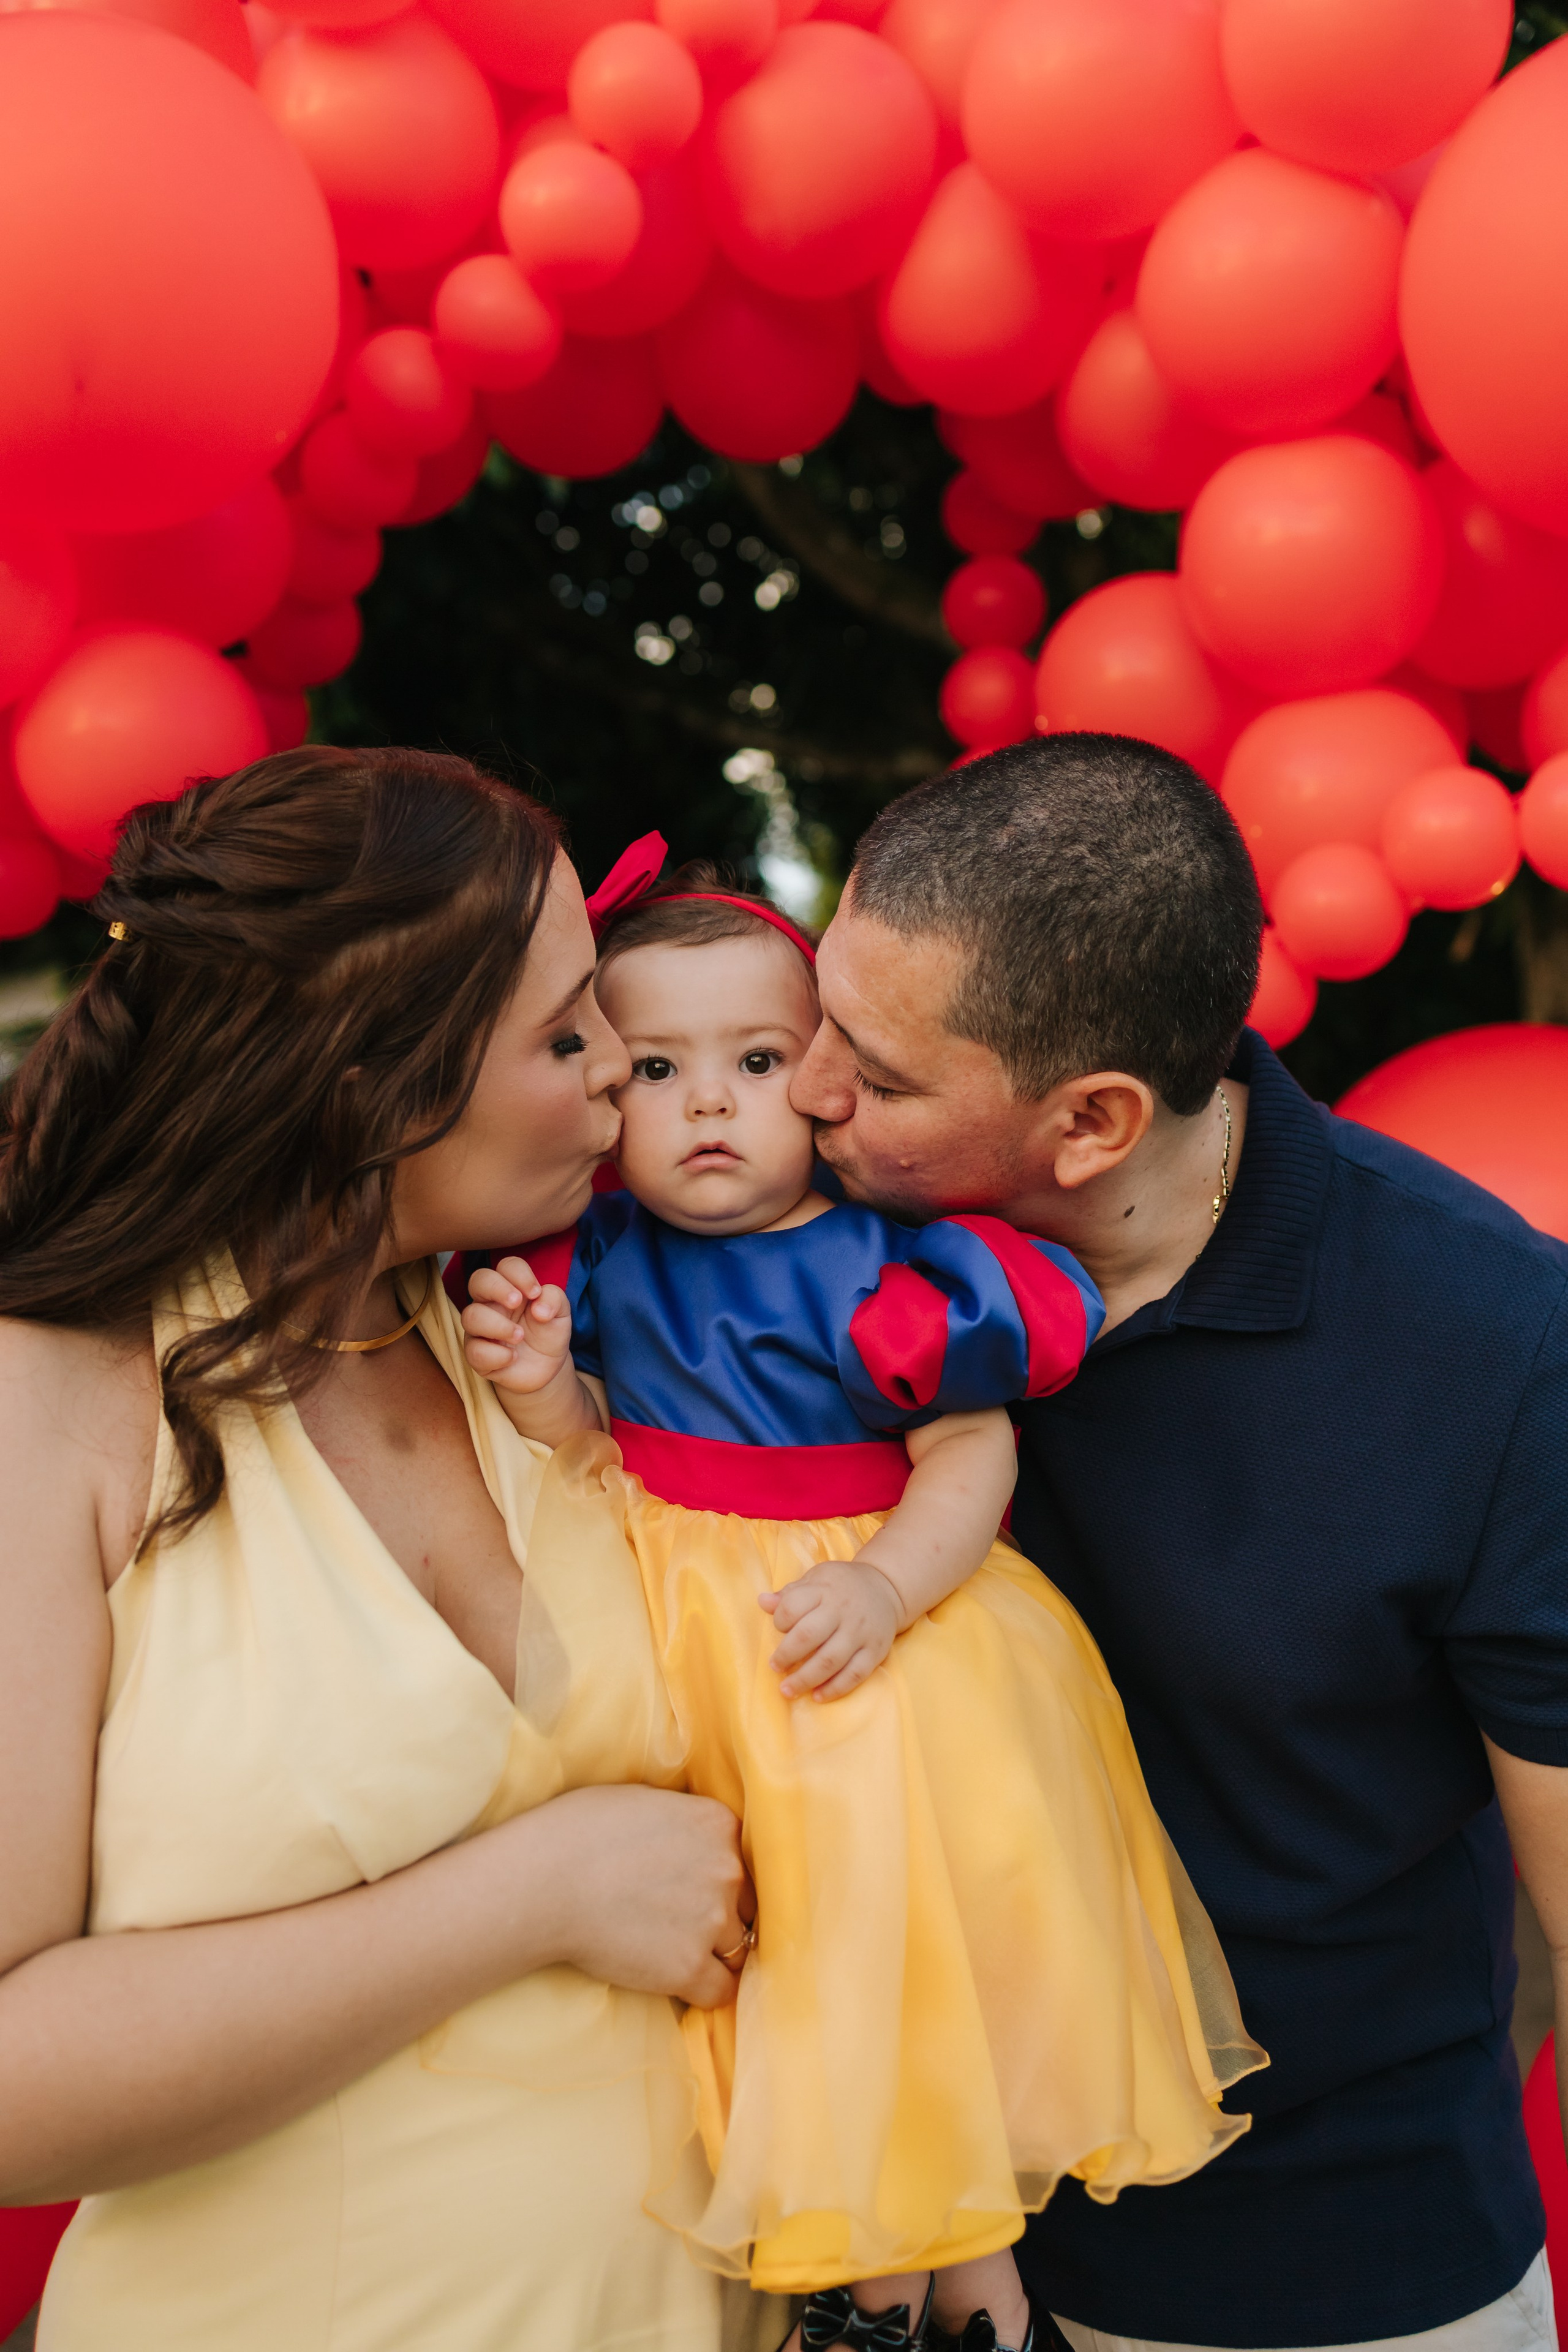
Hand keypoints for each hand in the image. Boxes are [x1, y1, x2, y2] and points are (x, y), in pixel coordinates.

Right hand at [462, 1257, 573, 1397]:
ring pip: (470, 1316)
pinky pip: (474, 1351)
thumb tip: (538, 1307)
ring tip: (519, 1336)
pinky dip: (496, 1355)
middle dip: (497, 1288)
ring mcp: (480, 1329)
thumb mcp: (561, 1313)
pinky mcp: (477, 1355)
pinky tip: (513, 1357)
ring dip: (497, 1325)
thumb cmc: (548, 1332)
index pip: (506, 1266)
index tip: (535, 1293)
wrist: (547, 1367)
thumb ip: (554, 1300)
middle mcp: (491, 1304)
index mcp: (511, 1288)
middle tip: (517, 1302)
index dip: (519, 1274)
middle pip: (478, 1280)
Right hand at [523, 1785, 753, 2011]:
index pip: (743, 1859)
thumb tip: (691, 1837)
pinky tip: (680, 1980)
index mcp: (718, 1823)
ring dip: (712, 1951)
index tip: (694, 1887)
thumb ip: (684, 1821)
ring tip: (671, 1949)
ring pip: (737, 1948)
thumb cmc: (578, 1831)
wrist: (543, 1881)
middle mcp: (727, 1869)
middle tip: (678, 1920)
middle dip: (720, 1913)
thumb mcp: (644, 1801)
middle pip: (745, 1903)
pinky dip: (704, 1989)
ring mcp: (712, 1920)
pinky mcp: (688, 1967)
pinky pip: (720, 1990)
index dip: (720, 1877)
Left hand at [758, 1559, 901, 1700]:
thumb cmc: (841, 1587)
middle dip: (787, 1655)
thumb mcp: (815, 1580)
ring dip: (805, 1679)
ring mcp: (860, 1632)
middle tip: (775, 1667)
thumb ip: (789, 1594)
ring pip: (830, 1660)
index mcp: (824, 1590)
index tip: (779, 1629)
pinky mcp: (875, 1651)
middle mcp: (843, 1610)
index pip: (793, 1606)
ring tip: (787, 1690)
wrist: (886, 1588)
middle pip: (809, 1636)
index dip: (780, 1621)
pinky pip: (855, 1674)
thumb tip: (762, 1602)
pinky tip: (817, 1696)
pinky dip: (835, 1689)